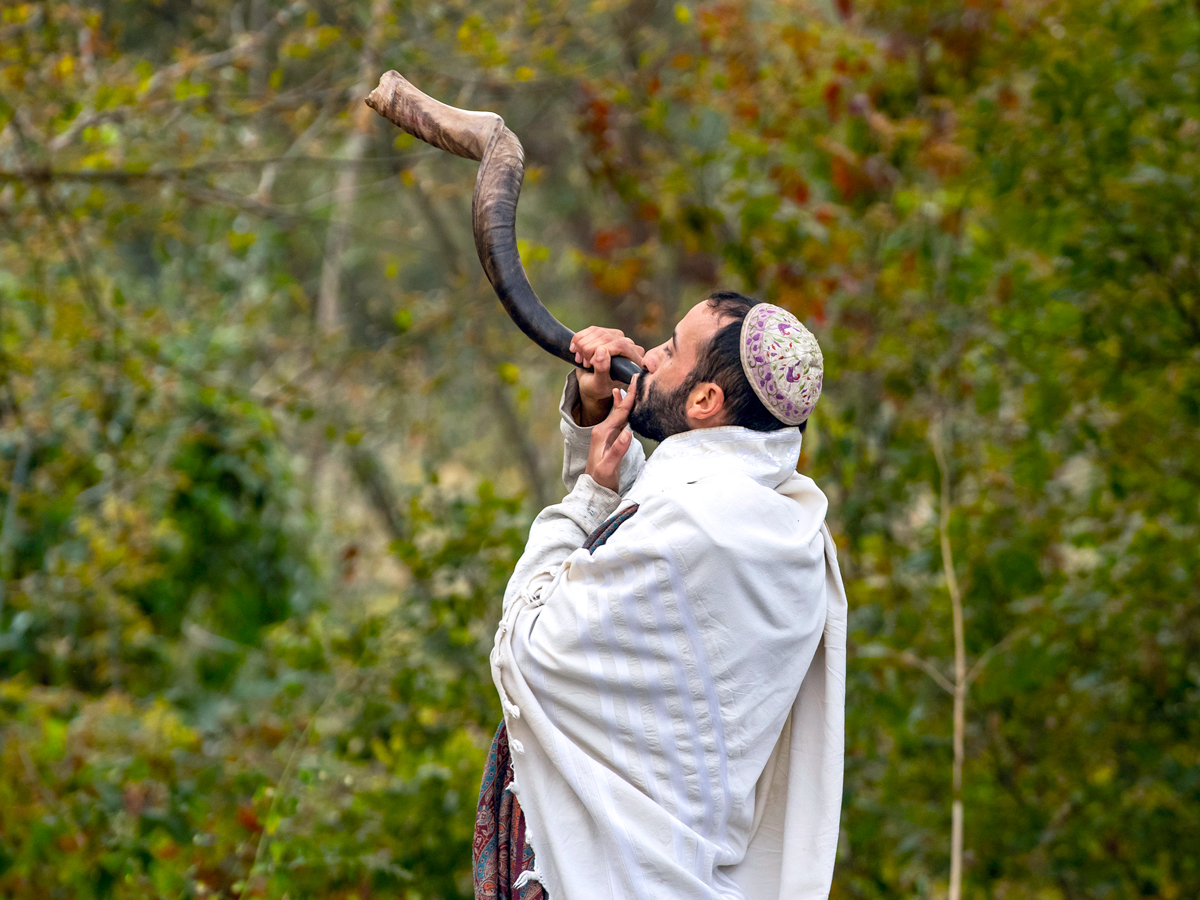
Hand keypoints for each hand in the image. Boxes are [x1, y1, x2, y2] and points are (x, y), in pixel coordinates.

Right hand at [570, 327, 643, 426]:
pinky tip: (576, 350)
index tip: (591, 363)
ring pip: (597, 332)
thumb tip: (601, 350)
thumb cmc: (598, 388)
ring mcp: (617, 338)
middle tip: (584, 363)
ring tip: (580, 359)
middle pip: (607, 337)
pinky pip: (590, 330)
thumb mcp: (600, 384)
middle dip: (589, 349)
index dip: (603, 350)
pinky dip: (579, 339)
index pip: (620, 345)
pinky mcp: (606, 333)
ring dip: (582, 345)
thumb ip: (602, 369)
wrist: (591, 384)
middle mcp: (629, 346)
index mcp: (634, 360)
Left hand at [585, 375, 637, 492]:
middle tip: (637, 377)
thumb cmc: (600, 481)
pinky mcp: (611, 440)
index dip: (629, 397)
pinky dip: (626, 411)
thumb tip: (628, 431)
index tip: (636, 382)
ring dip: (627, 400)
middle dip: (629, 394)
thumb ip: (617, 449)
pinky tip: (627, 406)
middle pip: (619, 409)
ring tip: (633, 386)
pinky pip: (620, 422)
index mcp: (602, 433)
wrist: (594, 491)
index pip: (619, 412)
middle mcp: (603, 431)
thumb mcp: (608, 467)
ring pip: (619, 414)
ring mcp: (606, 435)